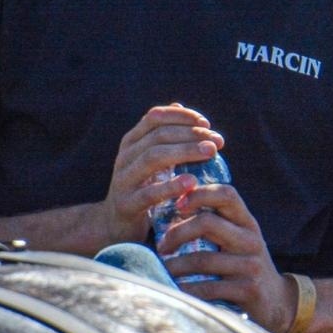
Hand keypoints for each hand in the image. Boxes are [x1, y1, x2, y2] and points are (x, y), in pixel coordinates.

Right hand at [100, 104, 223, 243]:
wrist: (115, 226)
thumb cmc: (141, 188)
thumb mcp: (150, 161)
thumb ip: (163, 137)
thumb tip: (179, 106)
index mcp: (131, 142)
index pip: (155, 118)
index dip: (182, 117)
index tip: (206, 124)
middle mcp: (125, 157)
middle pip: (158, 136)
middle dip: (191, 135)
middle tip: (217, 141)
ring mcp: (123, 180)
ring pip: (153, 158)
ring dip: (185, 152)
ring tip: (210, 153)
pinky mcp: (127, 205)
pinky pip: (150, 193)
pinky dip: (172, 186)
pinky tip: (192, 183)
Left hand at [154, 180, 290, 332]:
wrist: (276, 302)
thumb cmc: (244, 266)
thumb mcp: (238, 239)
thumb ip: (216, 223)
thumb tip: (172, 206)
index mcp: (247, 222)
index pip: (226, 194)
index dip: (199, 194)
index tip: (177, 205)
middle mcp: (251, 239)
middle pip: (207, 223)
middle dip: (177, 233)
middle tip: (161, 246)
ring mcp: (250, 265)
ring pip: (202, 259)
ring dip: (175, 265)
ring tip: (162, 269)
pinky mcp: (247, 290)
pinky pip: (208, 288)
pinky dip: (185, 289)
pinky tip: (175, 289)